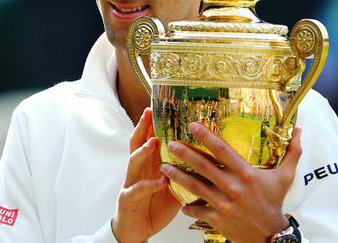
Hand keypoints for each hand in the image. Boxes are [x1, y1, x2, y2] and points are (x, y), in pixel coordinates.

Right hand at [112, 108, 180, 242]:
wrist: (136, 230)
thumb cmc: (154, 207)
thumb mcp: (172, 187)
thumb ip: (183, 173)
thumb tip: (209, 163)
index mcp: (149, 165)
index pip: (149, 138)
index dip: (153, 123)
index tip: (160, 108)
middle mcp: (138, 169)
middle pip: (137, 143)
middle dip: (142, 127)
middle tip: (149, 112)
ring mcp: (130, 182)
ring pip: (133, 161)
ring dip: (144, 151)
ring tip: (154, 142)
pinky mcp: (127, 198)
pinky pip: (137, 188)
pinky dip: (150, 184)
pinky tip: (161, 180)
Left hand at [161, 122, 302, 242]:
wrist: (271, 235)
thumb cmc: (275, 202)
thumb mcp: (285, 177)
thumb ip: (291, 152)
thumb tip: (299, 130)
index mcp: (246, 174)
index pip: (223, 151)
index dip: (207, 137)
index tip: (192, 125)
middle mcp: (233, 187)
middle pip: (203, 166)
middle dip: (184, 154)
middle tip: (170, 144)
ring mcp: (223, 203)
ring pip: (195, 187)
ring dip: (177, 176)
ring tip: (164, 167)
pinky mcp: (216, 218)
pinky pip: (196, 210)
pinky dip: (187, 206)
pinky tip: (179, 202)